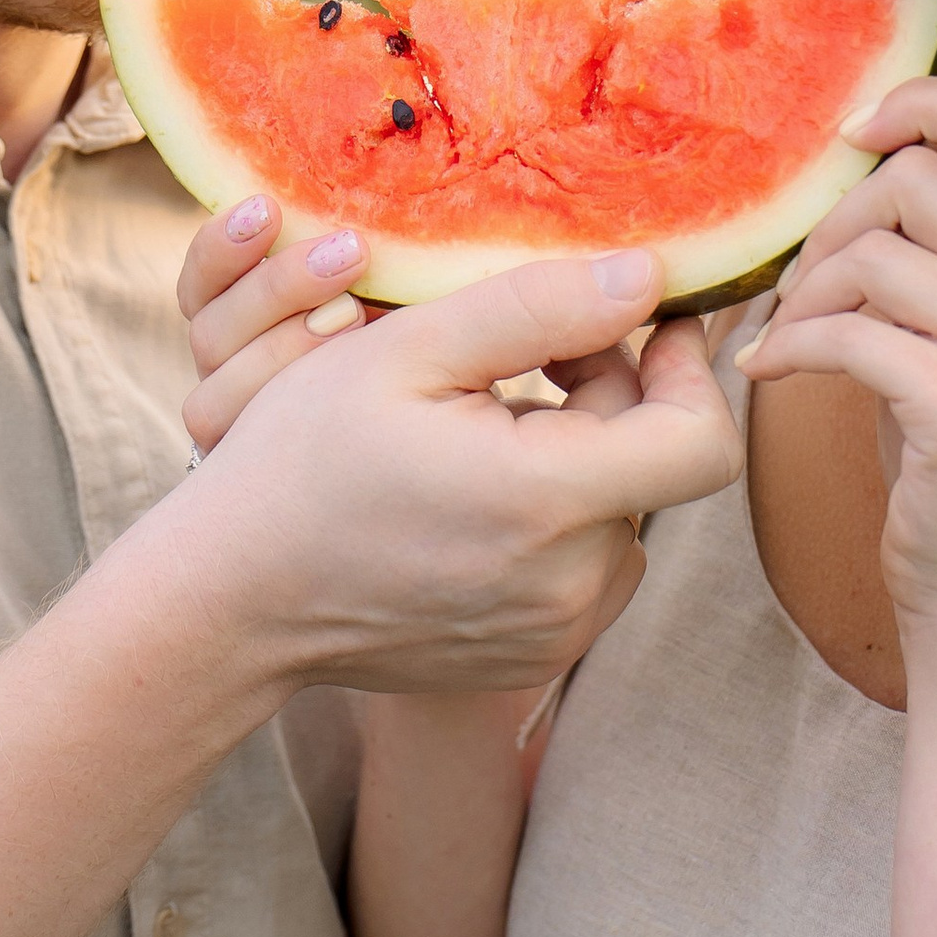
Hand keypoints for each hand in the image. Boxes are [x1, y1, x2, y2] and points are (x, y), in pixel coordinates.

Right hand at [171, 226, 741, 698]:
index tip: (645, 321)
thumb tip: (649, 277)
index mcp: (549, 503)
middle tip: (528, 349)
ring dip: (579, 458)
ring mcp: (556, 634)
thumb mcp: (406, 351)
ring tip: (485, 422)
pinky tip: (475, 492)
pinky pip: (585, 569)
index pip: (704, 440)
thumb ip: (539, 306)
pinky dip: (552, 520)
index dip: (689, 370)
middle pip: (654, 467)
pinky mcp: (534, 659)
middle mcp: (572, 586)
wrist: (232, 598)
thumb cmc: (302, 462)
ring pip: (620, 515)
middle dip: (610, 395)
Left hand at [736, 78, 936, 644]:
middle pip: (919, 178)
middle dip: (832, 223)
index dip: (927, 99)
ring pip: (877, 253)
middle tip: (797, 284)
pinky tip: (770, 374)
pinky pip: (850, 333)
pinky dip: (791, 348)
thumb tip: (859, 168)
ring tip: (784, 338)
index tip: (855, 135)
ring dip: (805, 291)